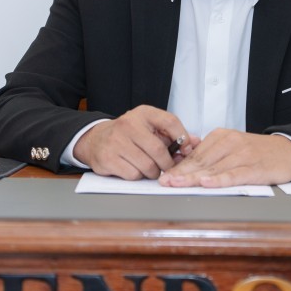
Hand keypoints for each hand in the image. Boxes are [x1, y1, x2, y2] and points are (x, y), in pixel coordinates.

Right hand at [73, 105, 194, 179]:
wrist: (96, 139)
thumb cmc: (128, 134)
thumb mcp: (149, 127)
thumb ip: (172, 134)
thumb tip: (194, 143)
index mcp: (143, 113)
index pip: (170, 122)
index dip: (183, 137)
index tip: (186, 149)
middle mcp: (128, 124)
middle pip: (159, 150)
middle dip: (168, 163)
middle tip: (168, 167)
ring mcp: (116, 141)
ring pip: (147, 166)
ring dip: (153, 172)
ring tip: (150, 168)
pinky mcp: (108, 158)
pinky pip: (133, 175)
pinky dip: (138, 176)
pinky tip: (134, 169)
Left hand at [158, 129, 290, 187]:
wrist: (289, 150)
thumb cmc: (258, 152)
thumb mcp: (232, 147)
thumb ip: (212, 155)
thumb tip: (186, 168)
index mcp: (222, 136)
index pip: (195, 154)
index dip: (178, 166)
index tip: (164, 176)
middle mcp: (230, 143)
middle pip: (201, 161)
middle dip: (181, 173)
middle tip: (164, 182)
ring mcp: (242, 155)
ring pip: (214, 168)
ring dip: (194, 178)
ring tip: (177, 184)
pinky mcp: (255, 168)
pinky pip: (234, 174)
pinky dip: (220, 179)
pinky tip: (208, 183)